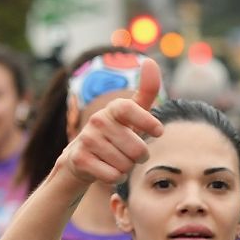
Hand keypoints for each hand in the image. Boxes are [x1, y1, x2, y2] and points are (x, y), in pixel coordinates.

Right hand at [58, 58, 163, 186]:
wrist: (82, 158)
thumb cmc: (116, 134)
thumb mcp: (132, 114)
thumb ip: (146, 91)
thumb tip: (149, 61)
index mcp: (113, 109)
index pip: (129, 107)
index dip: (146, 120)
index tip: (159, 131)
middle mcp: (98, 120)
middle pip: (137, 148)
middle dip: (140, 156)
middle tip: (132, 153)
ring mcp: (87, 140)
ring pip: (125, 164)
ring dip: (127, 167)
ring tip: (117, 160)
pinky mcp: (79, 159)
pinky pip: (113, 176)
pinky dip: (116, 178)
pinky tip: (108, 170)